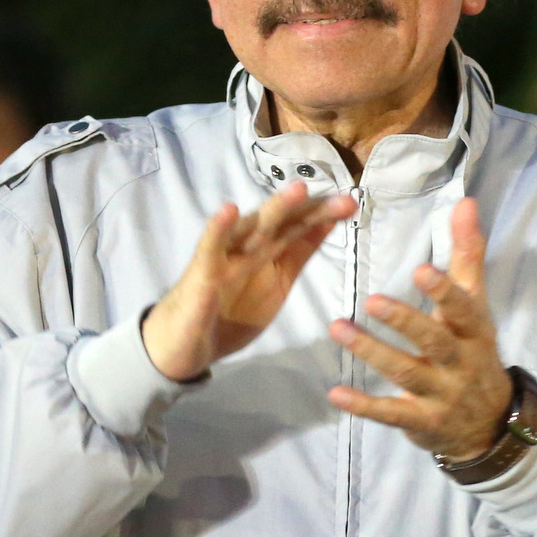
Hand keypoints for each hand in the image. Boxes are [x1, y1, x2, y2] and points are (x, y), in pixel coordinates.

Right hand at [142, 182, 356, 381]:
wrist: (184, 347)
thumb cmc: (227, 314)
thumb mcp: (274, 286)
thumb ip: (296, 256)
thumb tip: (326, 225)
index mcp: (269, 254)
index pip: (299, 228)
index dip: (323, 216)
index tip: (351, 203)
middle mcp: (250, 249)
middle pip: (284, 224)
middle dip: (313, 211)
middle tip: (344, 199)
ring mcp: (225, 258)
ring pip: (253, 229)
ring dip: (275, 209)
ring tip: (299, 190)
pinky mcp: (202, 273)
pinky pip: (210, 248)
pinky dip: (218, 229)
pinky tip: (229, 210)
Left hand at [327, 197, 512, 459]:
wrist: (488, 422)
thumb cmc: (473, 348)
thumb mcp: (475, 304)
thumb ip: (467, 254)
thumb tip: (466, 201)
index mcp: (473, 329)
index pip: (462, 307)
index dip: (444, 291)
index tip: (421, 270)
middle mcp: (460, 362)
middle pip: (434, 341)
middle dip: (406, 321)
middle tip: (372, 300)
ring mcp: (441, 394)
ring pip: (406, 373)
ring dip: (372, 352)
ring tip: (338, 328)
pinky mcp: (421, 422)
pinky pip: (391, 413)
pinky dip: (364, 405)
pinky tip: (335, 393)